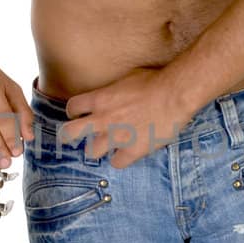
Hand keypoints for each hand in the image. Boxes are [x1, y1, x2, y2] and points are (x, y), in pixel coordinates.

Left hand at [61, 67, 197, 168]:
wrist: (174, 95)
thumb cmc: (155, 81)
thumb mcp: (127, 79)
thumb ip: (114, 90)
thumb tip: (114, 92)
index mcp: (100, 99)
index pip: (73, 107)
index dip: (74, 112)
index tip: (79, 114)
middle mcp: (102, 119)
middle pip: (70, 133)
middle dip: (69, 135)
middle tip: (75, 137)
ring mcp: (116, 137)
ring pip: (91, 152)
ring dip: (97, 149)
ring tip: (104, 147)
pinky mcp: (132, 150)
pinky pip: (116, 163)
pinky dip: (120, 160)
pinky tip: (125, 155)